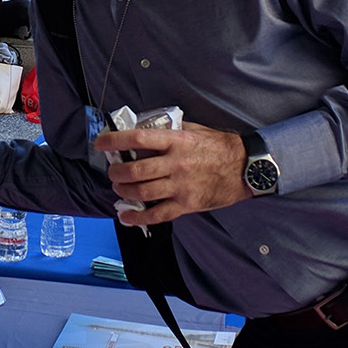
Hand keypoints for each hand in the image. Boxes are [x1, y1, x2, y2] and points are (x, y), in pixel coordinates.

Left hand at [93, 121, 252, 226]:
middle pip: (136, 170)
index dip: (115, 140)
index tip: (100, 142)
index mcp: (176, 141)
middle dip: (117, 173)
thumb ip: (169, 130)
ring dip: (124, 192)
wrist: (246, 167)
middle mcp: (176, 164)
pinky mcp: (187, 204)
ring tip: (120, 189)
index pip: (138, 139)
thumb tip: (143, 129)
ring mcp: (181, 186)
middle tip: (113, 173)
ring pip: (142, 192)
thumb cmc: (219, 146)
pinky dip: (138, 217)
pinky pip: (158, 214)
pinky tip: (127, 216)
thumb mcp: (194, 130)